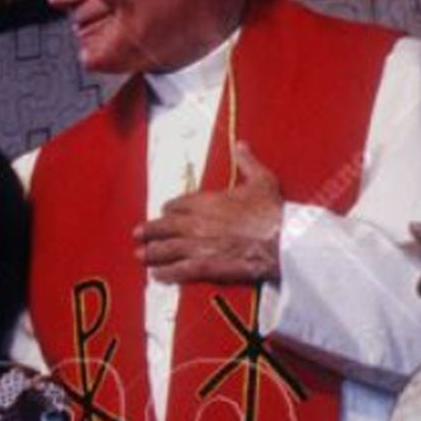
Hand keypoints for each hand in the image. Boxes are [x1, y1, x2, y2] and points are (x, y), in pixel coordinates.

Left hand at [136, 142, 282, 284]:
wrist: (282, 240)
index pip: (178, 204)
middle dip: (151, 230)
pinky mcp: (206, 266)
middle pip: (165, 226)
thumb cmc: (272, 211)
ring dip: (152, 252)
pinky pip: (180, 270)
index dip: (171, 208)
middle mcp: (196, 223)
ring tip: (141, 254)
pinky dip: (166, 273)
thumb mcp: (261, 180)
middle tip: (138, 233)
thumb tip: (241, 145)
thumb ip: (247, 162)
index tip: (167, 211)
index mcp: (207, 202)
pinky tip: (157, 275)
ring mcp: (198, 246)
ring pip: (167, 249)